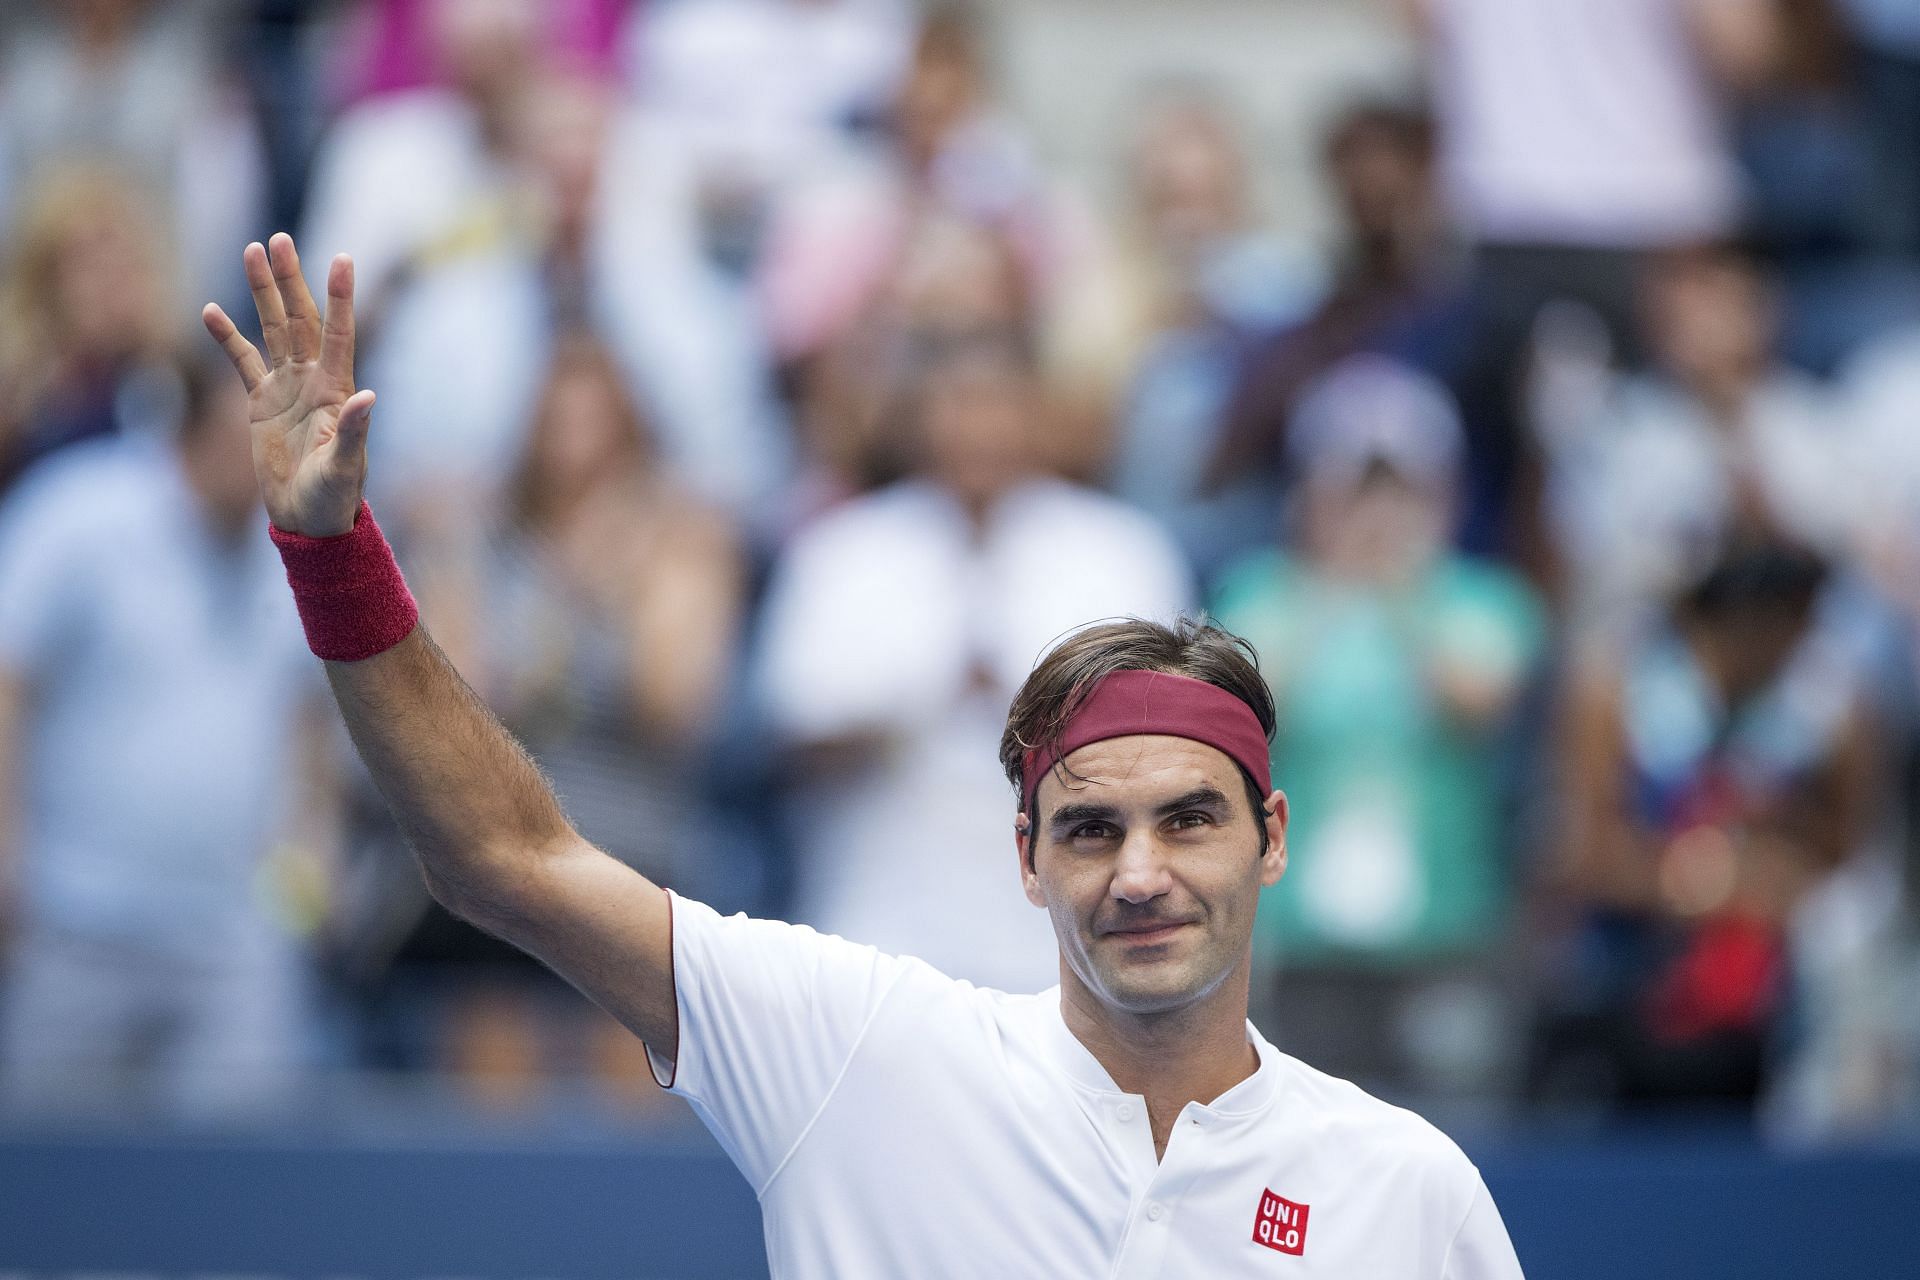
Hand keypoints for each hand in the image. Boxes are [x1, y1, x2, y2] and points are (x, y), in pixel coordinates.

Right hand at [202, 233, 372, 536]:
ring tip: (252, 250)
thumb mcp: (344, 467)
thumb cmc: (334, 497)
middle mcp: (313, 380)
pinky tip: (212, 310)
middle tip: (280, 239)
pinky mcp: (262, 402)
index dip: (340, 297)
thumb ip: (354, 431)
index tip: (343, 258)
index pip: (338, 333)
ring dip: (263, 293)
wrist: (309, 519)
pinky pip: (243, 361)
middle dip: (290, 279)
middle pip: (301, 319)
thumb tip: (367, 396)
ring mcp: (286, 388)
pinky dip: (228, 337)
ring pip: (273, 330)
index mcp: (336, 389)